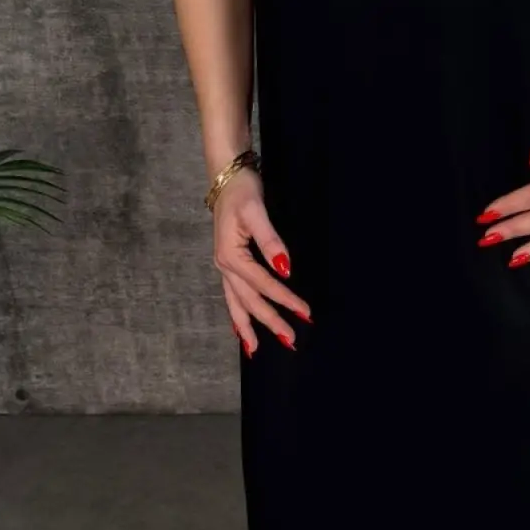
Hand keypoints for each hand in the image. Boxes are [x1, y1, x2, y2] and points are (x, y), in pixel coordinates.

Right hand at [212, 167, 311, 353]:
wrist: (226, 178)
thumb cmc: (242, 192)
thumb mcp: (256, 212)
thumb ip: (270, 241)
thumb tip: (285, 268)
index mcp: (231, 257)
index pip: (263, 285)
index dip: (284, 300)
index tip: (305, 313)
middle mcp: (225, 266)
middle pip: (249, 301)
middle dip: (270, 322)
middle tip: (291, 340)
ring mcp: (224, 267)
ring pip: (236, 303)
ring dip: (248, 326)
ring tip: (255, 350)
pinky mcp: (228, 264)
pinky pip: (231, 296)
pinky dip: (237, 314)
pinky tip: (242, 328)